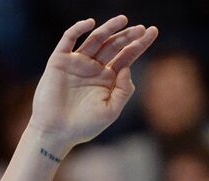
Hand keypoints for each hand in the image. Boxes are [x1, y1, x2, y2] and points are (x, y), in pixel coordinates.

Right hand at [29, 16, 158, 155]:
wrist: (56, 132)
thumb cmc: (84, 126)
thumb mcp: (111, 110)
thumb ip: (123, 90)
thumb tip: (127, 67)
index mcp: (108, 79)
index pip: (127, 57)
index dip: (139, 44)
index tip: (152, 32)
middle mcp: (94, 68)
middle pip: (114, 46)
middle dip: (128, 36)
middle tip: (141, 28)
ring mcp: (77, 63)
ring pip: (95, 39)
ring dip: (109, 28)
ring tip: (123, 20)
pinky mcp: (60, 60)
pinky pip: (69, 39)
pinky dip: (78, 29)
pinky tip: (90, 23)